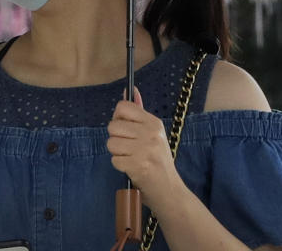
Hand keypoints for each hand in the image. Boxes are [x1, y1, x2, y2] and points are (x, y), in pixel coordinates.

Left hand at [106, 87, 184, 209]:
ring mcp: (145, 149)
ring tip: (130, 158)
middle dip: (116, 138)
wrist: (170, 191)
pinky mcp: (138, 165)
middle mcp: (151, 133)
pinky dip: (120, 166)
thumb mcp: (153, 134)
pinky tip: (132, 168)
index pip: (123, 107)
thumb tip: (129, 90)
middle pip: (113, 126)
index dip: (118, 118)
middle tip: (129, 148)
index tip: (126, 129)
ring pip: (111, 143)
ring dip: (117, 153)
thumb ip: (138, 113)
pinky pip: (114, 160)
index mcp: (154, 123)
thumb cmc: (158, 161)